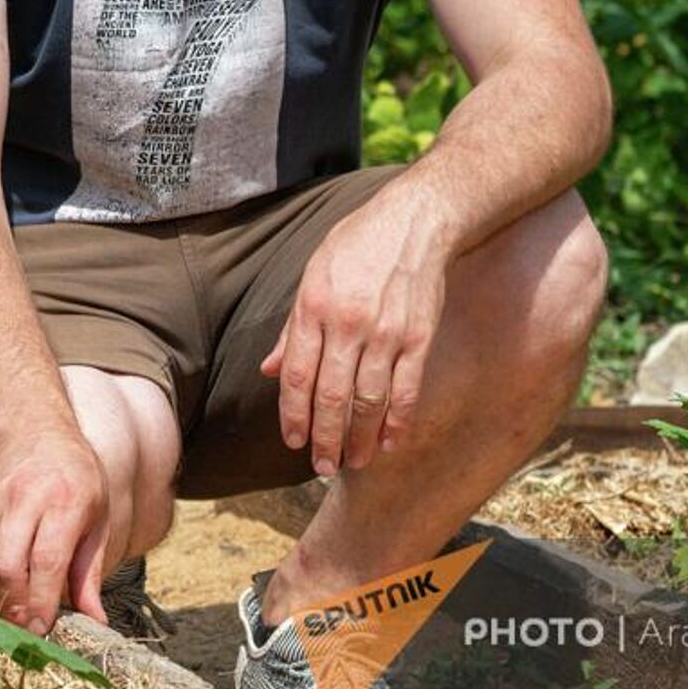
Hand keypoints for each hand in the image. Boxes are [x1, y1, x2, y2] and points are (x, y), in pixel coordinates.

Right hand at [0, 424, 109, 634]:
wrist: (31, 431)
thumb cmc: (74, 477)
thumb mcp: (98, 516)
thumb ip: (89, 571)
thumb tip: (95, 621)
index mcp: (63, 498)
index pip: (45, 560)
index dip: (42, 602)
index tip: (44, 631)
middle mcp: (21, 498)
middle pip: (6, 567)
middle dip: (15, 609)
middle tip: (27, 631)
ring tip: (13, 619)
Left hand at [259, 197, 447, 473]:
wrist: (413, 222)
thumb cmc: (355, 247)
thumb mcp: (312, 276)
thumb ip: (292, 328)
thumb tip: (268, 369)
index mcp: (314, 308)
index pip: (298, 374)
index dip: (293, 413)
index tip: (293, 441)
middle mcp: (348, 324)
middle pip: (332, 396)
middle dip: (324, 438)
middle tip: (321, 465)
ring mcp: (386, 334)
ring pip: (368, 401)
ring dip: (359, 438)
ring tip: (352, 462)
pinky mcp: (418, 338)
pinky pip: (406, 390)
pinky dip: (397, 422)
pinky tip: (389, 443)